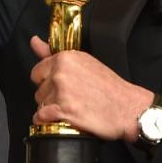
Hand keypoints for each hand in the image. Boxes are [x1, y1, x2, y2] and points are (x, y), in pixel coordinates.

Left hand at [29, 35, 152, 141]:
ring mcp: (61, 92)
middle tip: (72, 98)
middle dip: (51, 97)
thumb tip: (34, 41)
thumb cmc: (110, 87)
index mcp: (65, 58)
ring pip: (41, 104)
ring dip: (52, 110)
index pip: (38, 72)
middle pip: (39, 90)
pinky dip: (49, 122)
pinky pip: (41, 118)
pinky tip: (65, 119)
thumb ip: (53, 53)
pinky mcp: (62, 110)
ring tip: (73, 108)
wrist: (128, 108)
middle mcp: (61, 72)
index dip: (48, 81)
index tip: (61, 86)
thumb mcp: (84, 62)